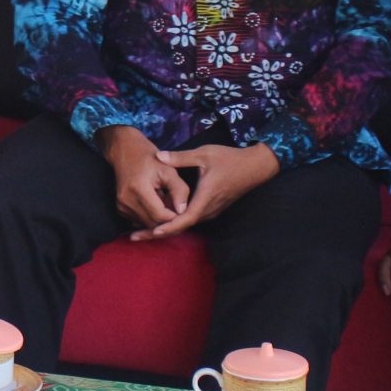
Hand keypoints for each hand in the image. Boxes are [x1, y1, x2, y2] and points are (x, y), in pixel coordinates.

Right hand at [100, 126, 187, 232]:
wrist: (125, 151)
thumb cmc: (149, 158)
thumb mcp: (168, 169)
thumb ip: (179, 189)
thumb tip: (183, 210)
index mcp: (137, 189)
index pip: (159, 215)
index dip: (174, 216)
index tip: (184, 209)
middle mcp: (126, 200)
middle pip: (153, 223)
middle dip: (168, 219)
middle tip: (178, 207)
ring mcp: (121, 206)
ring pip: (147, 224)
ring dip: (160, 218)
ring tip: (167, 202)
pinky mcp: (120, 209)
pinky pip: (140, 220)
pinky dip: (151, 216)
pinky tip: (157, 203)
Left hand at [135, 142, 278, 239]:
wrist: (254, 167)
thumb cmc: (230, 159)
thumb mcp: (204, 154)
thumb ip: (180, 157)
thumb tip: (158, 156)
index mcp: (205, 199)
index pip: (183, 220)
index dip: (166, 227)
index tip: (150, 232)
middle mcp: (208, 210)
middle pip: (181, 227)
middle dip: (158, 232)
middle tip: (135, 236)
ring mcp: (211, 211)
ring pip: (186, 224)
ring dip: (166, 228)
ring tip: (143, 230)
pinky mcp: (212, 208)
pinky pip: (191, 219)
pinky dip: (175, 222)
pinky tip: (162, 219)